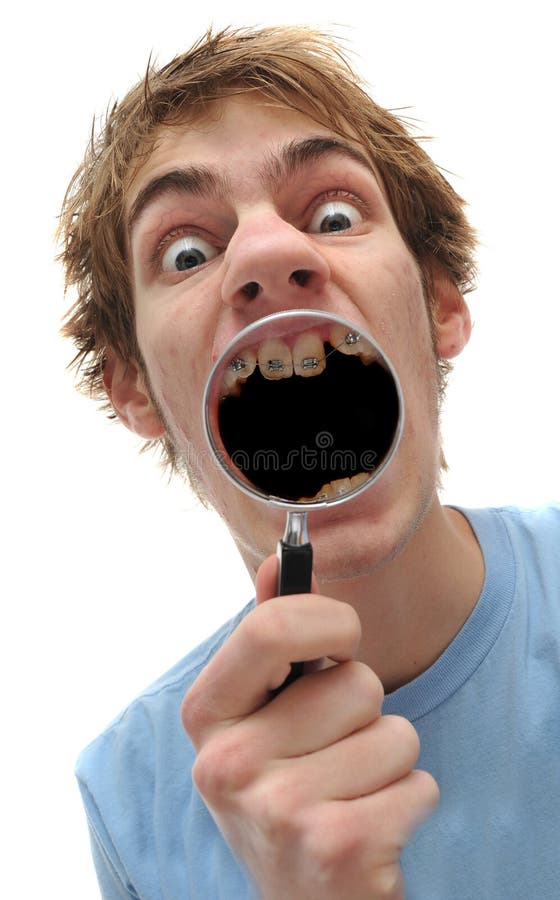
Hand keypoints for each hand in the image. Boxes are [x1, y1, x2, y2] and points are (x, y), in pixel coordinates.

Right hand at [182, 556, 438, 898]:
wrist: (301, 899)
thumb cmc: (284, 787)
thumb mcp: (260, 713)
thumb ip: (268, 633)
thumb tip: (278, 559)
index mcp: (205, 715)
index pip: (272, 627)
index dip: (329, 621)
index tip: (342, 640)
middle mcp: (228, 765)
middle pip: (354, 681)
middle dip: (363, 710)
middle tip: (331, 748)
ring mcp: (279, 813)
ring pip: (395, 733)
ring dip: (388, 760)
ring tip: (350, 790)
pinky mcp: (337, 853)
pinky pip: (421, 784)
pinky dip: (409, 801)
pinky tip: (371, 827)